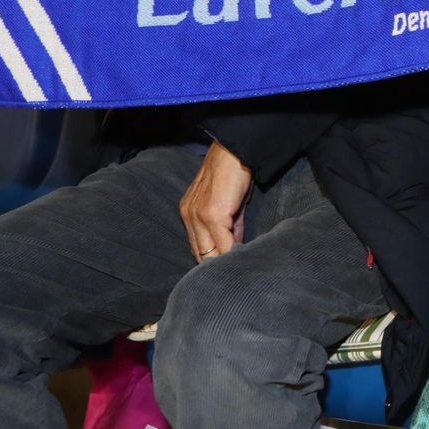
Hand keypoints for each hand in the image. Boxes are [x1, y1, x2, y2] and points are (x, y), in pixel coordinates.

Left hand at [179, 141, 252, 261]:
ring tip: (235, 273)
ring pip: (208, 253)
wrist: (235, 151)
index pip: (198, 247)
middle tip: (230, 278)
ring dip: (222, 263)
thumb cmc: (234, 174)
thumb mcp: (230, 204)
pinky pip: (222, 244)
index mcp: (189, 213)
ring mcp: (198, 216)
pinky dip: (231, 253)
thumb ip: (230, 227)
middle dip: (215, 267)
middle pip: (200, 254)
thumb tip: (233, 249)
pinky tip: (240, 258)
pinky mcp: (212, 215)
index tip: (225, 272)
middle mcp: (188, 216)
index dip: (213, 261)